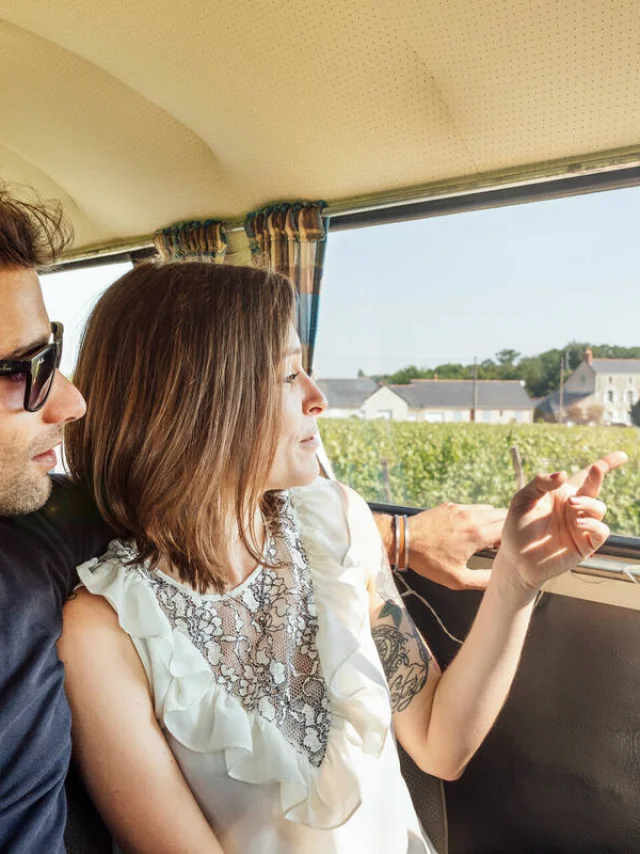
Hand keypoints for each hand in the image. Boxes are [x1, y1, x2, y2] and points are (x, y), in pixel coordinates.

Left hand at [408, 503, 505, 589]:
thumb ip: (483, 580)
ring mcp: (460, 508)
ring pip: (488, 509)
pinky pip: (472, 507)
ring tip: (485, 537)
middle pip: (502, 515)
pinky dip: (477, 516)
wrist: (403, 541)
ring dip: (493, 520)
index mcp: (477, 533)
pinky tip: (469, 529)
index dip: (513, 539)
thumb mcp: (457, 579)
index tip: (507, 549)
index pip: (509, 528)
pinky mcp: (450, 506)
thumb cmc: (429, 561)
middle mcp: (471, 516)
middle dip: (506, 528)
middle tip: (499, 543)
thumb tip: (499, 579)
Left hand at [495, 451, 627, 593]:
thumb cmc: (517, 527)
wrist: (516, 558)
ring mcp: (581, 526)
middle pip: (594, 488)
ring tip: (572, 504)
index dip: (605, 464)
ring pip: (599, 508)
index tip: (622, 455)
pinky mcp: (585, 544)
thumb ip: (540, 483)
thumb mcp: (522, 499)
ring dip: (588, 503)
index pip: (584, 476)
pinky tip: (578, 522)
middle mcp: (574, 508)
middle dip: (598, 477)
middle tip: (596, 469)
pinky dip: (593, 524)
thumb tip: (563, 474)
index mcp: (561, 494)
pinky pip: (601, 531)